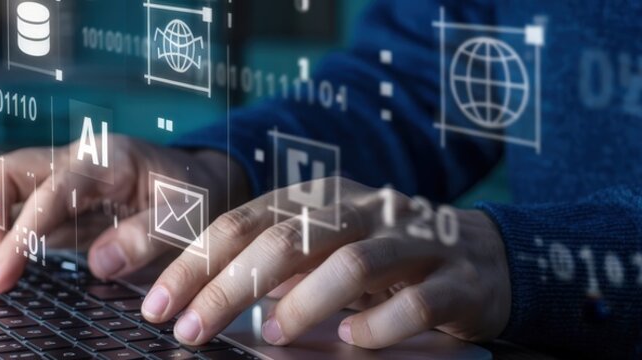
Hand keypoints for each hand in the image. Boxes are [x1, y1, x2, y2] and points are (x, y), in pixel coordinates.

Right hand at [0, 136, 247, 293]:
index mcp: (106, 159)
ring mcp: (63, 181)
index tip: (2, 275)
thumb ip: (147, 237)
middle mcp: (75, 163)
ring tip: (7, 273)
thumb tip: (98, 265)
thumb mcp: (189, 216)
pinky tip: (20, 267)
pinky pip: (19, 215)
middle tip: (1, 273)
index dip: (20, 235)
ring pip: (0, 191)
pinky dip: (10, 240)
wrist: (206, 181)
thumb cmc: (198, 194)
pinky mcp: (60, 205)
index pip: (48, 194)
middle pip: (0, 174)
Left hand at [139, 177, 510, 348]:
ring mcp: (411, 240)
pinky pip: (415, 301)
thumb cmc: (383, 259)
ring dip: (303, 303)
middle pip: (286, 239)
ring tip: (271, 335)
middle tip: (192, 330)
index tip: (157, 305)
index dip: (194, 264)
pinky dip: (379, 324)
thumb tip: (200, 298)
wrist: (484, 258)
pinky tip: (355, 339)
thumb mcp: (322, 249)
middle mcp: (362, 209)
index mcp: (319, 198)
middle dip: (229, 287)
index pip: (242, 223)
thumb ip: (270, 263)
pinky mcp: (454, 278)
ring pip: (350, 263)